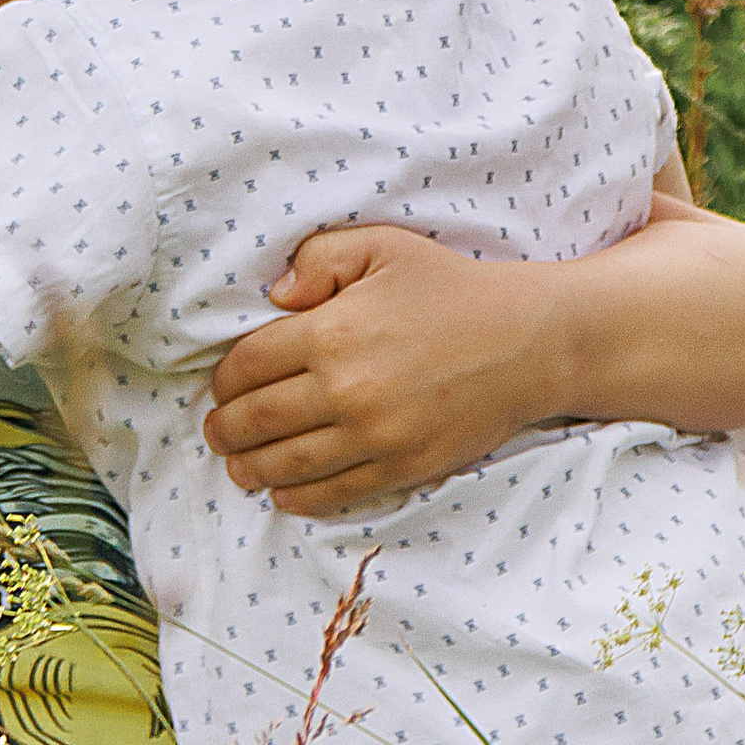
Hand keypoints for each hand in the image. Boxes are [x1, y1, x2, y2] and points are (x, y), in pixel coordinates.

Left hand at [203, 224, 566, 516]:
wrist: (528, 342)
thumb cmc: (452, 288)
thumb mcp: (383, 247)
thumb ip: (318, 258)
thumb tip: (274, 296)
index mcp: (333, 331)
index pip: (247, 365)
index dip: (224, 380)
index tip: (221, 386)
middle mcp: (346, 389)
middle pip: (256, 421)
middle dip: (224, 430)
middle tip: (215, 432)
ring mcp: (374, 435)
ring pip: (286, 464)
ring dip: (249, 469)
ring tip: (237, 467)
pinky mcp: (401, 467)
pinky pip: (332, 493)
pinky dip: (296, 498)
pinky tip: (281, 492)